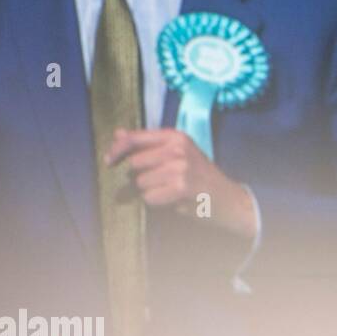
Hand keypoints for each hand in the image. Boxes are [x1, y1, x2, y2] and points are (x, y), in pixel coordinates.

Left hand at [106, 127, 257, 239]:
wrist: (228, 197)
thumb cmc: (198, 174)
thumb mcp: (175, 152)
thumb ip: (146, 144)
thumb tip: (117, 134)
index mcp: (174, 136)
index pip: (134, 138)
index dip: (116, 150)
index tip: (109, 161)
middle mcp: (177, 148)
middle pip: (134, 164)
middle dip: (141, 176)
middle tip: (161, 181)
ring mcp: (180, 167)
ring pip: (141, 183)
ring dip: (150, 191)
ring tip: (170, 190)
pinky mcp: (181, 187)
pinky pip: (150, 197)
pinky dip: (157, 202)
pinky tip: (174, 199)